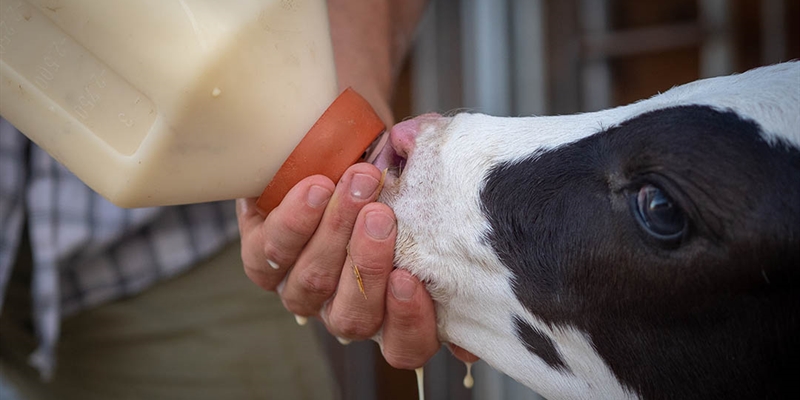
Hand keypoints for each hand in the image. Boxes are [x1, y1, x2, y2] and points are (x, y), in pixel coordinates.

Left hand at [237, 163, 439, 368]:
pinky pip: (268, 256)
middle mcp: (344, 307)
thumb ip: (432, 170)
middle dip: (366, 265)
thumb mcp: (417, 169)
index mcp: (391, 307)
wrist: (326, 143)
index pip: (405, 345)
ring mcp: (300, 288)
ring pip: (313, 282)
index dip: (409, 322)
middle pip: (353, 316)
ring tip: (357, 185)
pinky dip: (295, 222)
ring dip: (335, 232)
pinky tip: (316, 189)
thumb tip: (420, 152)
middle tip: (381, 216)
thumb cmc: (385, 166)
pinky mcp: (260, 259)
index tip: (408, 278)